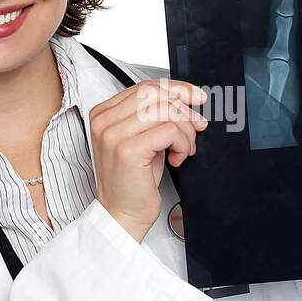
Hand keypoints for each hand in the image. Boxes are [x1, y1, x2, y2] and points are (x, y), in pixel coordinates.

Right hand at [91, 78, 207, 241]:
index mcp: (104, 113)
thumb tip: (186, 99)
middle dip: (184, 110)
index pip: (145, 86)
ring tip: (185, 149)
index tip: (196, 98)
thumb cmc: (133, 180)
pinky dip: (183, 144)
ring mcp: (114, 134)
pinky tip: (177, 158)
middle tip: (196, 128)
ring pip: (166, 111)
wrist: (122, 213)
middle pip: (156, 94)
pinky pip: (170, 131)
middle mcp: (104, 121)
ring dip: (186, 131)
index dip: (176, 88)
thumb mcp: (143, 139)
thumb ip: (155, 116)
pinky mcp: (128, 150)